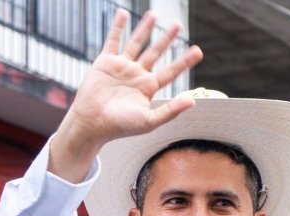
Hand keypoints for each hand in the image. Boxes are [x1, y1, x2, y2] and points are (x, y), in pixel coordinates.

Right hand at [49, 9, 203, 181]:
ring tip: (154, 14)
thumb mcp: (148, 121)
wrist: (91, 124)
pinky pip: (113, 41)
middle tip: (178, 25)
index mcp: (147, 88)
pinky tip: (122, 13)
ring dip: (145, 28)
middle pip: (155, 52)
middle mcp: (136, 76)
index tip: (198, 51)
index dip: (184, 61)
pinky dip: (117, 27)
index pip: (170, 72)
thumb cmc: (118, 127)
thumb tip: (192, 101)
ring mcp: (121, 67)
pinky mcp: (105, 63)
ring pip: (136, 43)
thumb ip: (170, 111)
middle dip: (167, 39)